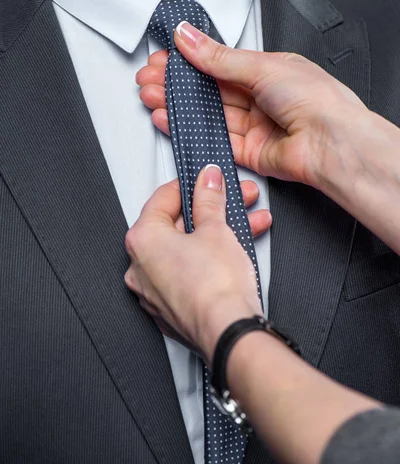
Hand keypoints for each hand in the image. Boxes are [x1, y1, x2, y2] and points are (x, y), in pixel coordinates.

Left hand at [125, 165, 267, 364]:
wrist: (229, 333)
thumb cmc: (215, 287)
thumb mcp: (216, 228)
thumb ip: (209, 199)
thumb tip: (207, 181)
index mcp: (142, 240)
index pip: (163, 198)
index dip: (190, 184)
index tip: (207, 180)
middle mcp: (141, 267)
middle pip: (176, 224)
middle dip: (211, 209)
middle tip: (232, 199)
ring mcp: (155, 291)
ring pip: (187, 249)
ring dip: (218, 233)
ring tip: (247, 223)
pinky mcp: (173, 308)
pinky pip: (190, 272)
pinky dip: (210, 258)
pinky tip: (237, 249)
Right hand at [137, 24, 366, 187]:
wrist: (332, 142)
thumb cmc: (316, 100)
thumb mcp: (261, 66)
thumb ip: (218, 58)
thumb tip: (189, 38)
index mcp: (269, 71)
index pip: (220, 63)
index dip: (190, 60)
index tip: (164, 57)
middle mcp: (262, 98)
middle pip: (210, 90)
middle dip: (177, 83)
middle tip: (150, 78)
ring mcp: (255, 126)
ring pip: (209, 114)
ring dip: (178, 105)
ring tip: (151, 96)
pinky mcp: (250, 153)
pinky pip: (214, 139)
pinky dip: (190, 128)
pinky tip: (170, 118)